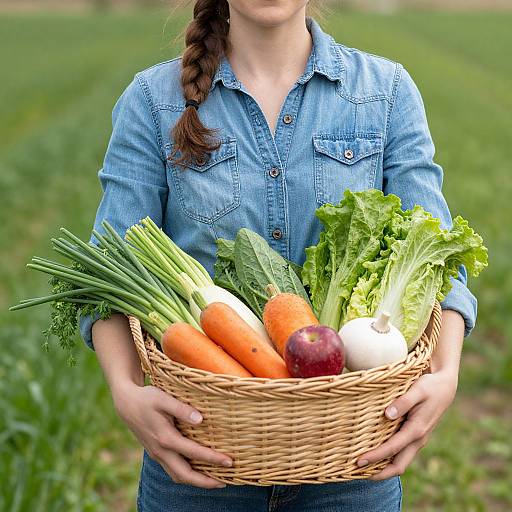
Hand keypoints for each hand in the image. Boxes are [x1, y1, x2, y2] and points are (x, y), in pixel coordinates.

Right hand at [112, 382, 231, 488]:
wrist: (126, 404)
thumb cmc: (147, 398)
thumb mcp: (164, 399)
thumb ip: (182, 409)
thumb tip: (200, 420)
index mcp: (165, 438)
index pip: (193, 453)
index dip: (212, 459)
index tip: (229, 461)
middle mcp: (161, 451)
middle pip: (185, 475)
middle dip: (206, 482)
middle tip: (226, 481)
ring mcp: (157, 454)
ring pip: (177, 476)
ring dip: (196, 481)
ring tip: (215, 480)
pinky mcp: (156, 453)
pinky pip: (172, 470)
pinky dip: (187, 475)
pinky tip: (197, 470)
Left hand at [357, 369, 457, 479]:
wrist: (446, 387)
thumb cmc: (430, 386)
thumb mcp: (417, 390)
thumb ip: (403, 402)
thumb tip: (388, 415)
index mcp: (417, 430)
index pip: (392, 449)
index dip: (375, 457)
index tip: (359, 461)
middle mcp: (417, 439)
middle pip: (398, 466)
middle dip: (378, 473)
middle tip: (356, 473)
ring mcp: (417, 439)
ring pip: (400, 461)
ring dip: (382, 468)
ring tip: (362, 467)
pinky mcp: (414, 435)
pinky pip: (400, 453)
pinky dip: (388, 459)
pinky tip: (375, 454)